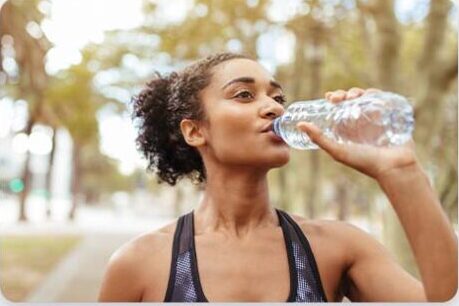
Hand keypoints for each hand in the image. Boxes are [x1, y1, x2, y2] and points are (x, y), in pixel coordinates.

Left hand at [297, 87, 419, 180]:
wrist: (393, 167)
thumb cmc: (364, 162)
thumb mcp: (337, 150)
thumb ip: (319, 139)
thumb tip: (299, 124)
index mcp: (347, 129)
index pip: (338, 108)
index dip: (333, 99)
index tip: (329, 97)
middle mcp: (360, 122)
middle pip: (350, 100)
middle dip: (344, 94)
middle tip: (340, 97)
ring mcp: (375, 118)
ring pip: (365, 97)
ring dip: (357, 92)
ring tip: (353, 96)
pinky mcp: (389, 116)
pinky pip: (382, 99)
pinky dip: (375, 93)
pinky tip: (369, 94)